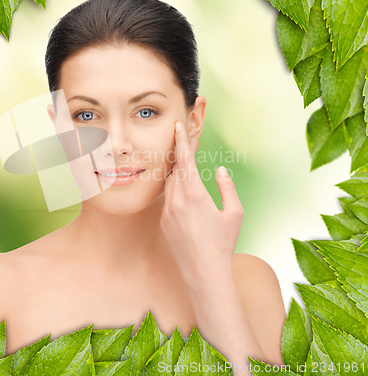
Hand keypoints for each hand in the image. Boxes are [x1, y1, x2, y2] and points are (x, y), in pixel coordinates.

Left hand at [160, 121, 243, 280]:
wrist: (203, 271)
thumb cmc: (223, 243)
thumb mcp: (234, 213)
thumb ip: (227, 187)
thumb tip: (220, 170)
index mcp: (195, 193)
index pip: (185, 160)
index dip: (182, 141)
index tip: (178, 126)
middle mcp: (177, 199)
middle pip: (176, 168)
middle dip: (181, 155)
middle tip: (189, 144)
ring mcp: (167, 210)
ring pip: (169, 183)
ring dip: (178, 173)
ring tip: (188, 167)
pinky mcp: (164, 221)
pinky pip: (167, 198)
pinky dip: (175, 190)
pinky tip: (186, 193)